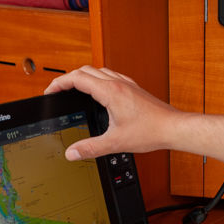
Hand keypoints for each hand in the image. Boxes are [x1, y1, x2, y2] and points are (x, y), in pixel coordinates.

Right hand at [44, 66, 184, 160]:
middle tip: (58, 91)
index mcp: (110, 92)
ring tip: (74, 89)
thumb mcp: (115, 142)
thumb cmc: (151, 131)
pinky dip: (98, 80)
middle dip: (68, 79)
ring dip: (83, 77)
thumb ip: (91, 148)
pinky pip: (111, 76)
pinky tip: (100, 92)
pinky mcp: (134, 89)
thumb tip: (72, 153)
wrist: (173, 128)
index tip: (50, 92)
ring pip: (99, 71)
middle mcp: (118, 83)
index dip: (59, 83)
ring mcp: (127, 84)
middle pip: (85, 70)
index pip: (77, 78)